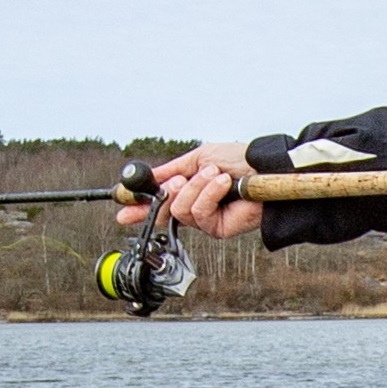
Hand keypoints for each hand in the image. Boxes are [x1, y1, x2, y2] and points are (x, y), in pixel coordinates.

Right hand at [117, 142, 261, 240]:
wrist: (264, 170)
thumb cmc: (239, 161)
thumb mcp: (199, 158)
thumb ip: (172, 169)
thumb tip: (150, 177)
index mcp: (189, 189)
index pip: (159, 202)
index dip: (139, 207)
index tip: (122, 209)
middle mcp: (195, 206)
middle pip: (163, 210)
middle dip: (168, 192)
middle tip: (180, 180)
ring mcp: (205, 219)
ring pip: (179, 209)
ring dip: (196, 187)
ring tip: (215, 176)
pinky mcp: (216, 229)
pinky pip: (198, 212)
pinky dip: (209, 194)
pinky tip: (224, 184)